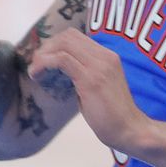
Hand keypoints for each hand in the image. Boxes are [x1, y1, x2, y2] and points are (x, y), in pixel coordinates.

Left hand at [29, 28, 149, 154]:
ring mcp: (99, 66)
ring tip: (35, 70)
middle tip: (37, 65)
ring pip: (63, 44)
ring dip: (43, 55)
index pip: (75, 36)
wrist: (131, 131)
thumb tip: (59, 68)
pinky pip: (62, 59)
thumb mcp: (97, 85)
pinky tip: (37, 74)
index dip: (55, 44)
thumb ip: (83, 72)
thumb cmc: (112, 115)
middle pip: (67, 35)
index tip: (44, 59)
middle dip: (47, 47)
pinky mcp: (91, 79)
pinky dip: (44, 63)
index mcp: (108, 56)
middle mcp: (105, 56)